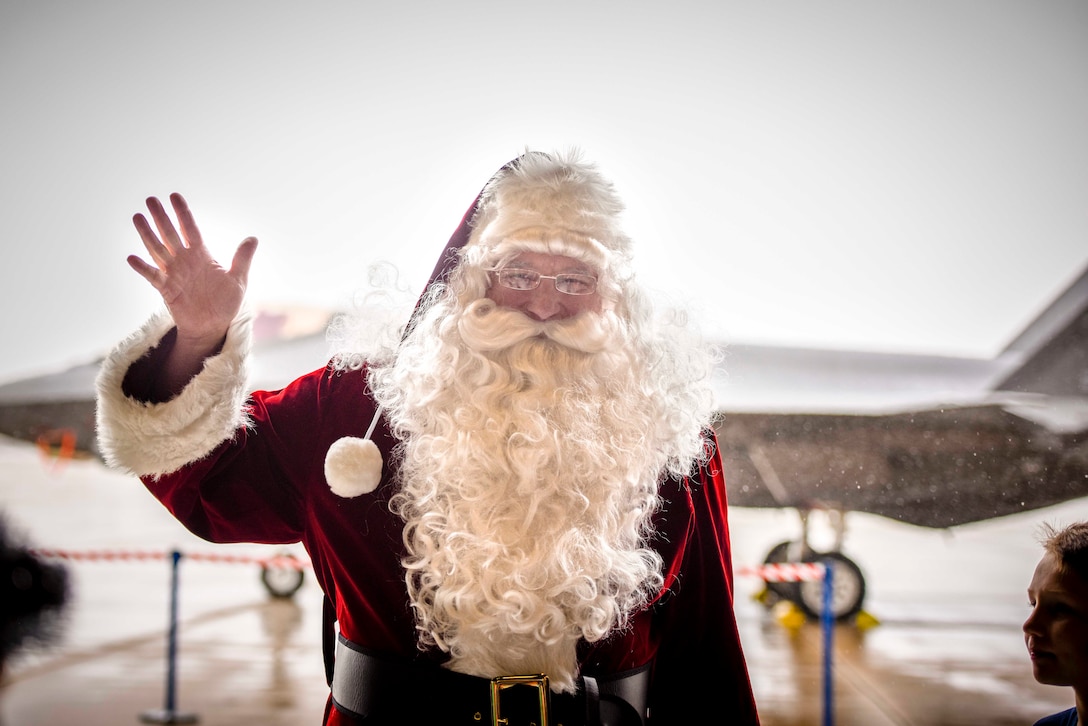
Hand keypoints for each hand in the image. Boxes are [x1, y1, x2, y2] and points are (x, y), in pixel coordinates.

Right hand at [128, 193, 257, 352]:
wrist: (213, 326)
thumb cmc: (225, 303)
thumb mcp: (238, 280)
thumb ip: (242, 259)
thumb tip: (253, 238)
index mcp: (201, 255)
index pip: (191, 229)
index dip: (183, 213)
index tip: (174, 195)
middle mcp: (184, 261)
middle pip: (171, 234)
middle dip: (161, 218)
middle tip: (150, 199)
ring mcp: (173, 274)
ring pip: (158, 250)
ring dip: (147, 234)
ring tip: (137, 217)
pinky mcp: (166, 289)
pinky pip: (153, 276)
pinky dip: (143, 268)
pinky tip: (132, 258)